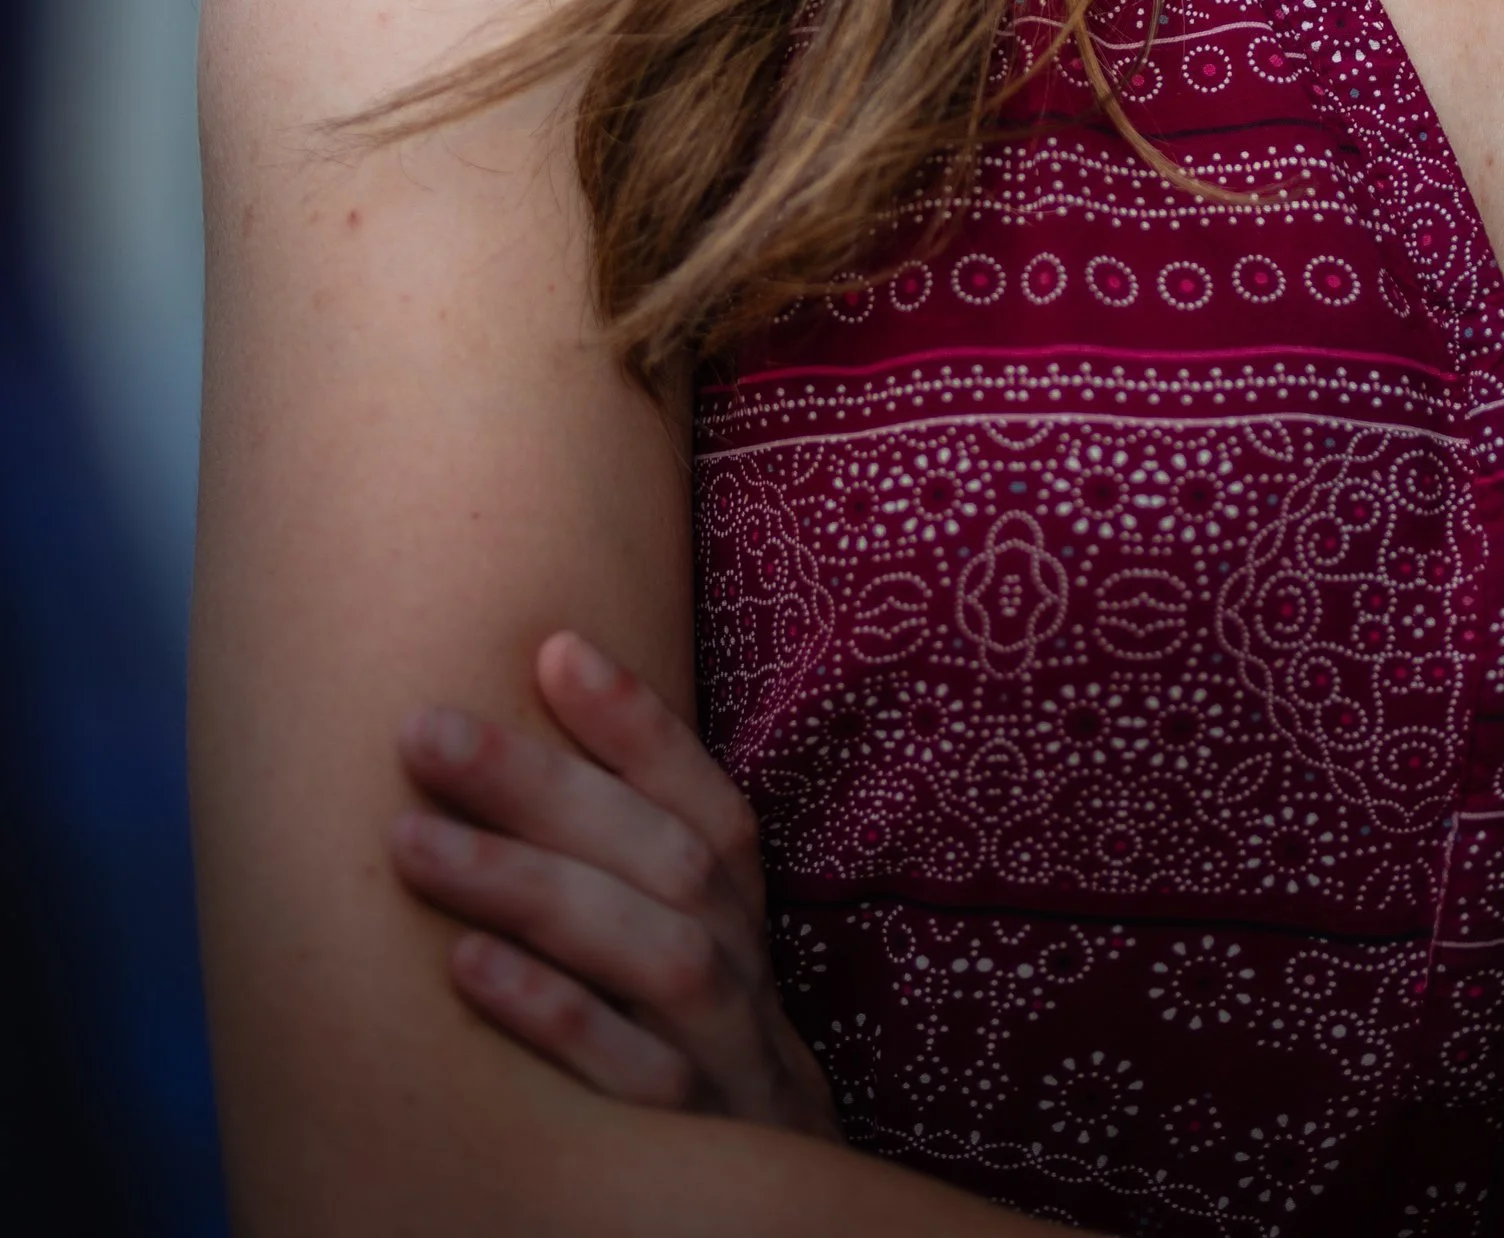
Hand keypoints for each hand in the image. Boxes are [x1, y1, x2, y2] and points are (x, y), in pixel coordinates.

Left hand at [390, 630, 836, 1135]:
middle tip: (424, 728)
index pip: (708, 804)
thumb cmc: (686, 1068)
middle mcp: (747, 976)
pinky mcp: (692, 1146)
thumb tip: (515, 742)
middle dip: (544, 783)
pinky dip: (554, 1015)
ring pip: (653, 952)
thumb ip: (618, 875)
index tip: (551, 646)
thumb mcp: (677, 967)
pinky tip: (465, 969)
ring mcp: (728, 1062)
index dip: (640, 724)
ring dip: (530, 883)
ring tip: (410, 841)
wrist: (770, 1220)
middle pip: (664, 860)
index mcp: (745, 923)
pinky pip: (633, 1076)